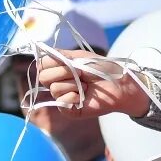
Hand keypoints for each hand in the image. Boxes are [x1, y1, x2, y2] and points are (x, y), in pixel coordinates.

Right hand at [35, 52, 150, 119]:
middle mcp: (59, 83)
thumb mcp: (79, 57)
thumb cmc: (102, 68)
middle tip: (78, 72)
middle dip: (61, 72)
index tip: (67, 61)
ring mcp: (64, 97)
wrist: (119, 84)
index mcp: (60, 69)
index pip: (42, 65)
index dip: (51, 62)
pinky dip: (72, 96)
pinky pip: (60, 102)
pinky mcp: (69, 110)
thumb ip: (59, 55)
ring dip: (72, 83)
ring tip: (85, 84)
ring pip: (53, 88)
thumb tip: (40, 51)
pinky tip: (83, 95)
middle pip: (43, 77)